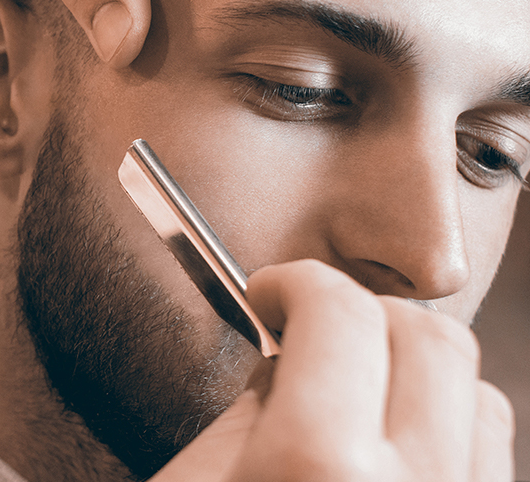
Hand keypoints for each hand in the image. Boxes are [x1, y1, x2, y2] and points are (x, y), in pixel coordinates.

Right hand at [152, 260, 514, 481]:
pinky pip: (491, 460)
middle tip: (309, 335)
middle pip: (431, 339)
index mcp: (320, 468)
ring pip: (481, 395)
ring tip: (353, 398)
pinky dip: (444, 433)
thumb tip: (295, 349)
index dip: (296, 283)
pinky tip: (386, 451)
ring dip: (415, 376)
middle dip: (365, 316)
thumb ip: (255, 405)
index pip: (339, 313)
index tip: (270, 294)